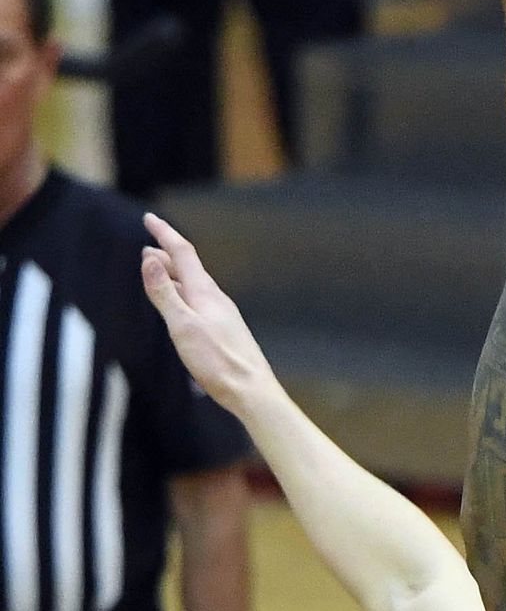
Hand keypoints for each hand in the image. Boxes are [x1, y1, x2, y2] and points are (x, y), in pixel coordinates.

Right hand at [142, 215, 277, 417]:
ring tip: (160, 273)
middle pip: (188, 268)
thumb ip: (164, 293)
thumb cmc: (217, 362)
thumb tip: (148, 258)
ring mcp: (223, 315)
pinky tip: (185, 307)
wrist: (251, 391)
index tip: (149, 218)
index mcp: (204, 293)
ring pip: (194, 286)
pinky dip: (185, 295)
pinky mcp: (225, 331)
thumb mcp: (182, 326)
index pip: (182, 253)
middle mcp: (216, 299)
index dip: (164, 233)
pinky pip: (200, 303)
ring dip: (175, 276)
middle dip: (166, 256)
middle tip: (148, 248)